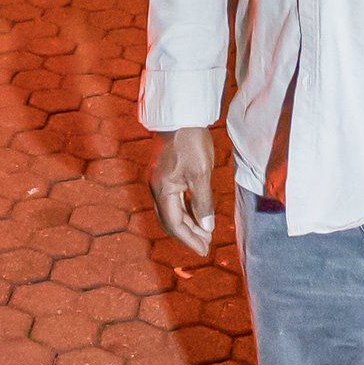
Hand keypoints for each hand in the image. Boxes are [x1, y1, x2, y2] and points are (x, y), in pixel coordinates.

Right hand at [151, 127, 216, 257]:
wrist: (181, 114)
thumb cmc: (191, 142)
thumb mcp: (201, 174)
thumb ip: (203, 202)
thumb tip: (207, 227)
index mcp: (163, 190)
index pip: (175, 224)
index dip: (189, 239)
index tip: (204, 250)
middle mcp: (157, 188)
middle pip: (170, 220)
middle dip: (188, 235)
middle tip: (206, 245)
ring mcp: (159, 181)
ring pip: (171, 211)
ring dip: (187, 223)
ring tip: (204, 232)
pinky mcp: (165, 173)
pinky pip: (173, 199)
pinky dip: (185, 209)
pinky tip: (197, 213)